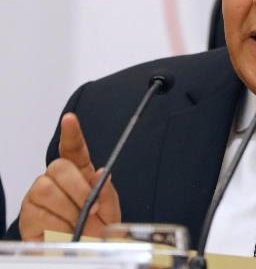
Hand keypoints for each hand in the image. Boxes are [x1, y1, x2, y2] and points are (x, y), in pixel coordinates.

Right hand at [19, 113, 120, 240]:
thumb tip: (103, 173)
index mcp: (80, 174)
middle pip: (58, 167)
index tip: (70, 119)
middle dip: (78, 189)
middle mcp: (56, 180)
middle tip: (89, 209)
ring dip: (67, 210)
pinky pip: (36, 212)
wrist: (84, 254)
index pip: (74, 148)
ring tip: (75, 224)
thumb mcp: (110, 213)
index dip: (71, 133)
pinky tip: (62, 233)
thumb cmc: (95, 231)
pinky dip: (55, 226)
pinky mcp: (27, 215)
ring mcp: (39, 196)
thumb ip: (109, 193)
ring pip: (46, 188)